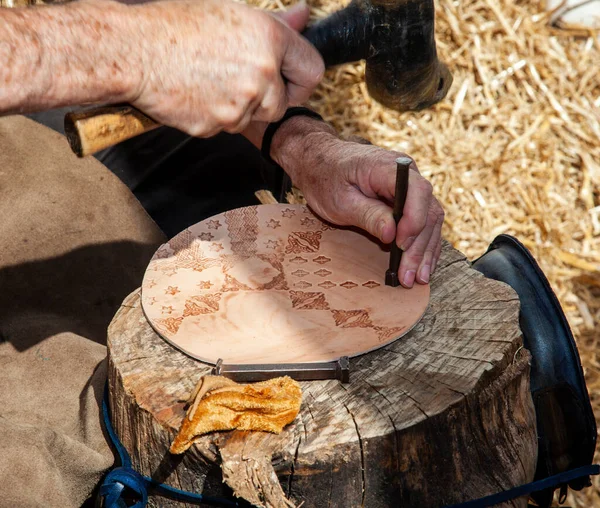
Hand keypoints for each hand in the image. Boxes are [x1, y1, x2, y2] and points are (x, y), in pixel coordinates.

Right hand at [129, 0, 323, 136]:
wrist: (132, 50)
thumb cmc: (174, 24)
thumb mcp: (230, 11)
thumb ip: (275, 22)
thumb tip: (303, 14)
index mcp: (269, 39)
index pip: (312, 71)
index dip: (300, 80)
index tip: (289, 82)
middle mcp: (260, 73)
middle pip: (281, 104)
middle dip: (265, 98)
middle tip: (235, 79)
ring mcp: (239, 104)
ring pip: (252, 118)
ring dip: (237, 107)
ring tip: (208, 79)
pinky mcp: (216, 125)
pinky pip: (225, 127)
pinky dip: (213, 115)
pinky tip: (195, 91)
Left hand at [273, 119, 443, 287]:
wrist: (321, 162)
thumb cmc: (327, 179)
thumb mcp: (341, 200)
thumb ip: (368, 215)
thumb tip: (392, 235)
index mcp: (389, 167)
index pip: (417, 191)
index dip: (414, 221)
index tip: (401, 245)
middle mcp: (408, 173)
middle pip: (427, 211)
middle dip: (419, 247)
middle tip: (409, 276)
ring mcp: (411, 186)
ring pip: (430, 220)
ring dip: (425, 250)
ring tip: (418, 278)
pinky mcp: (409, 199)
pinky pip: (424, 222)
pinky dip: (424, 244)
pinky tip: (423, 265)